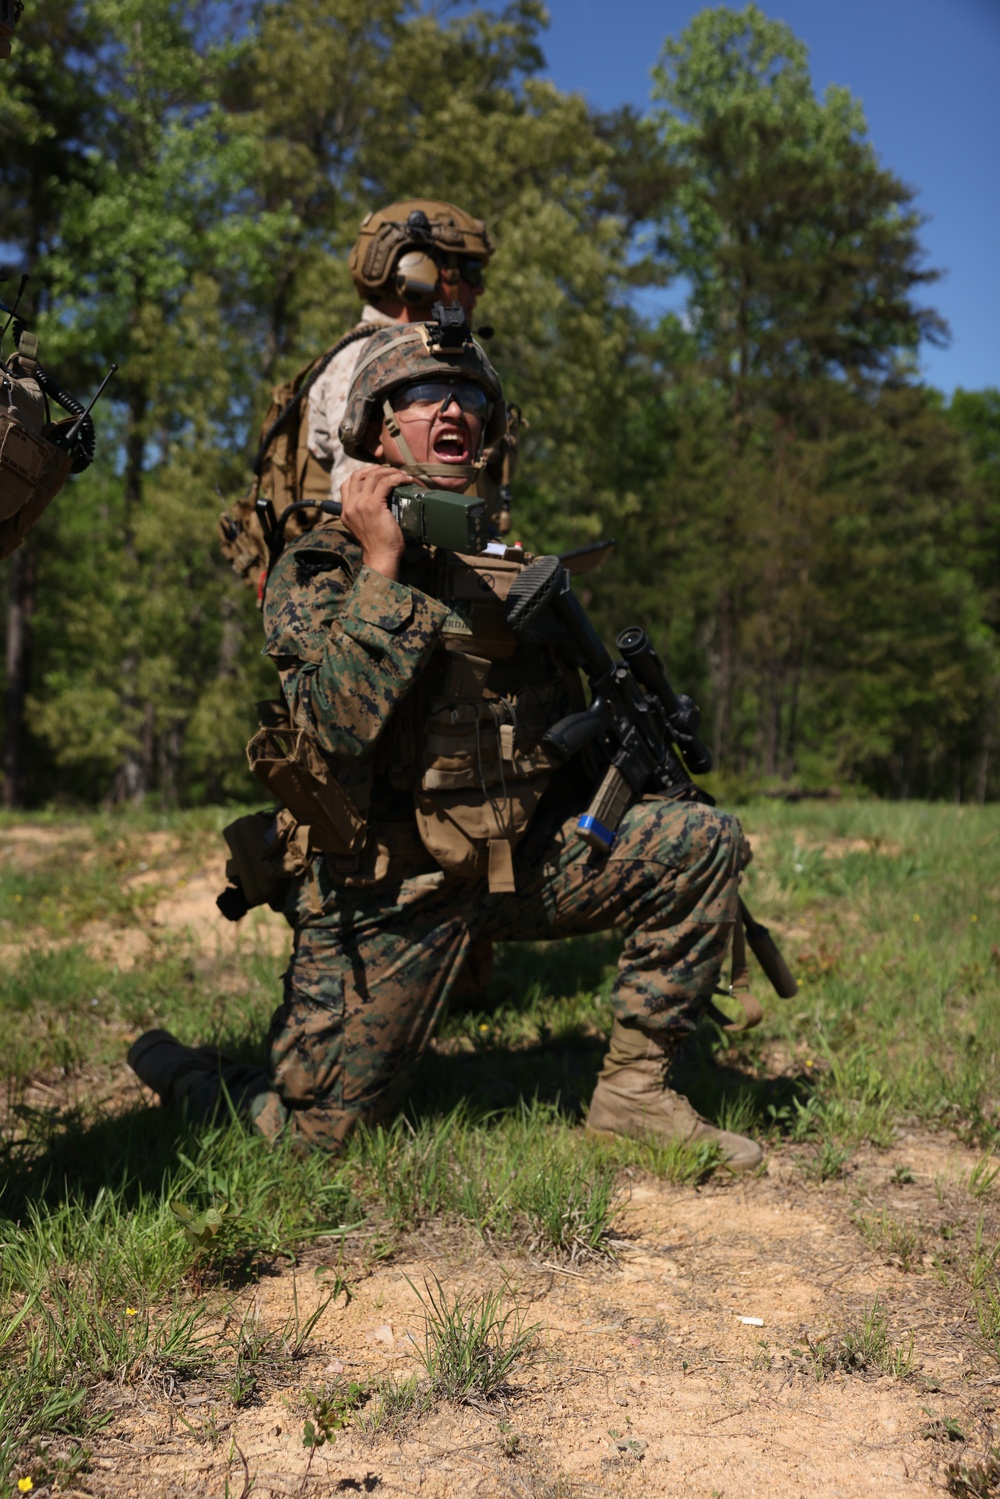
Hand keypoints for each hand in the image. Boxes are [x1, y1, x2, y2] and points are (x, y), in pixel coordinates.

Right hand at [339, 464, 409, 579]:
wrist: (381, 557)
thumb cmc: (378, 545)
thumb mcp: (364, 527)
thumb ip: (364, 514)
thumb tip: (380, 500)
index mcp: (346, 511)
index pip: (347, 484)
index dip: (362, 474)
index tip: (376, 474)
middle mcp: (350, 506)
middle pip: (357, 475)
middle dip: (375, 469)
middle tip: (390, 471)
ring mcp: (360, 504)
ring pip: (373, 476)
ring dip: (389, 472)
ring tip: (401, 474)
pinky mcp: (374, 505)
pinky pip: (385, 483)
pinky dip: (397, 478)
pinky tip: (405, 480)